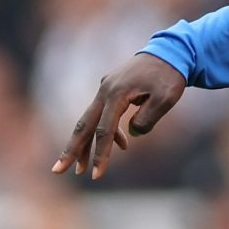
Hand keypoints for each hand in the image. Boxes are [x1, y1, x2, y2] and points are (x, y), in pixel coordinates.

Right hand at [52, 52, 186, 179]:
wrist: (170, 52)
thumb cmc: (170, 76)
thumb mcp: (166, 99)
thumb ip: (147, 118)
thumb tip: (131, 135)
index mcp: (117, 94)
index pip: (104, 131)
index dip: (100, 154)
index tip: (96, 175)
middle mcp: (105, 91)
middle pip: (84, 125)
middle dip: (72, 150)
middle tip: (58, 171)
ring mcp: (105, 89)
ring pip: (90, 120)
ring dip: (85, 144)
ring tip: (82, 167)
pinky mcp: (110, 90)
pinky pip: (103, 114)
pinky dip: (107, 131)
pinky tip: (122, 145)